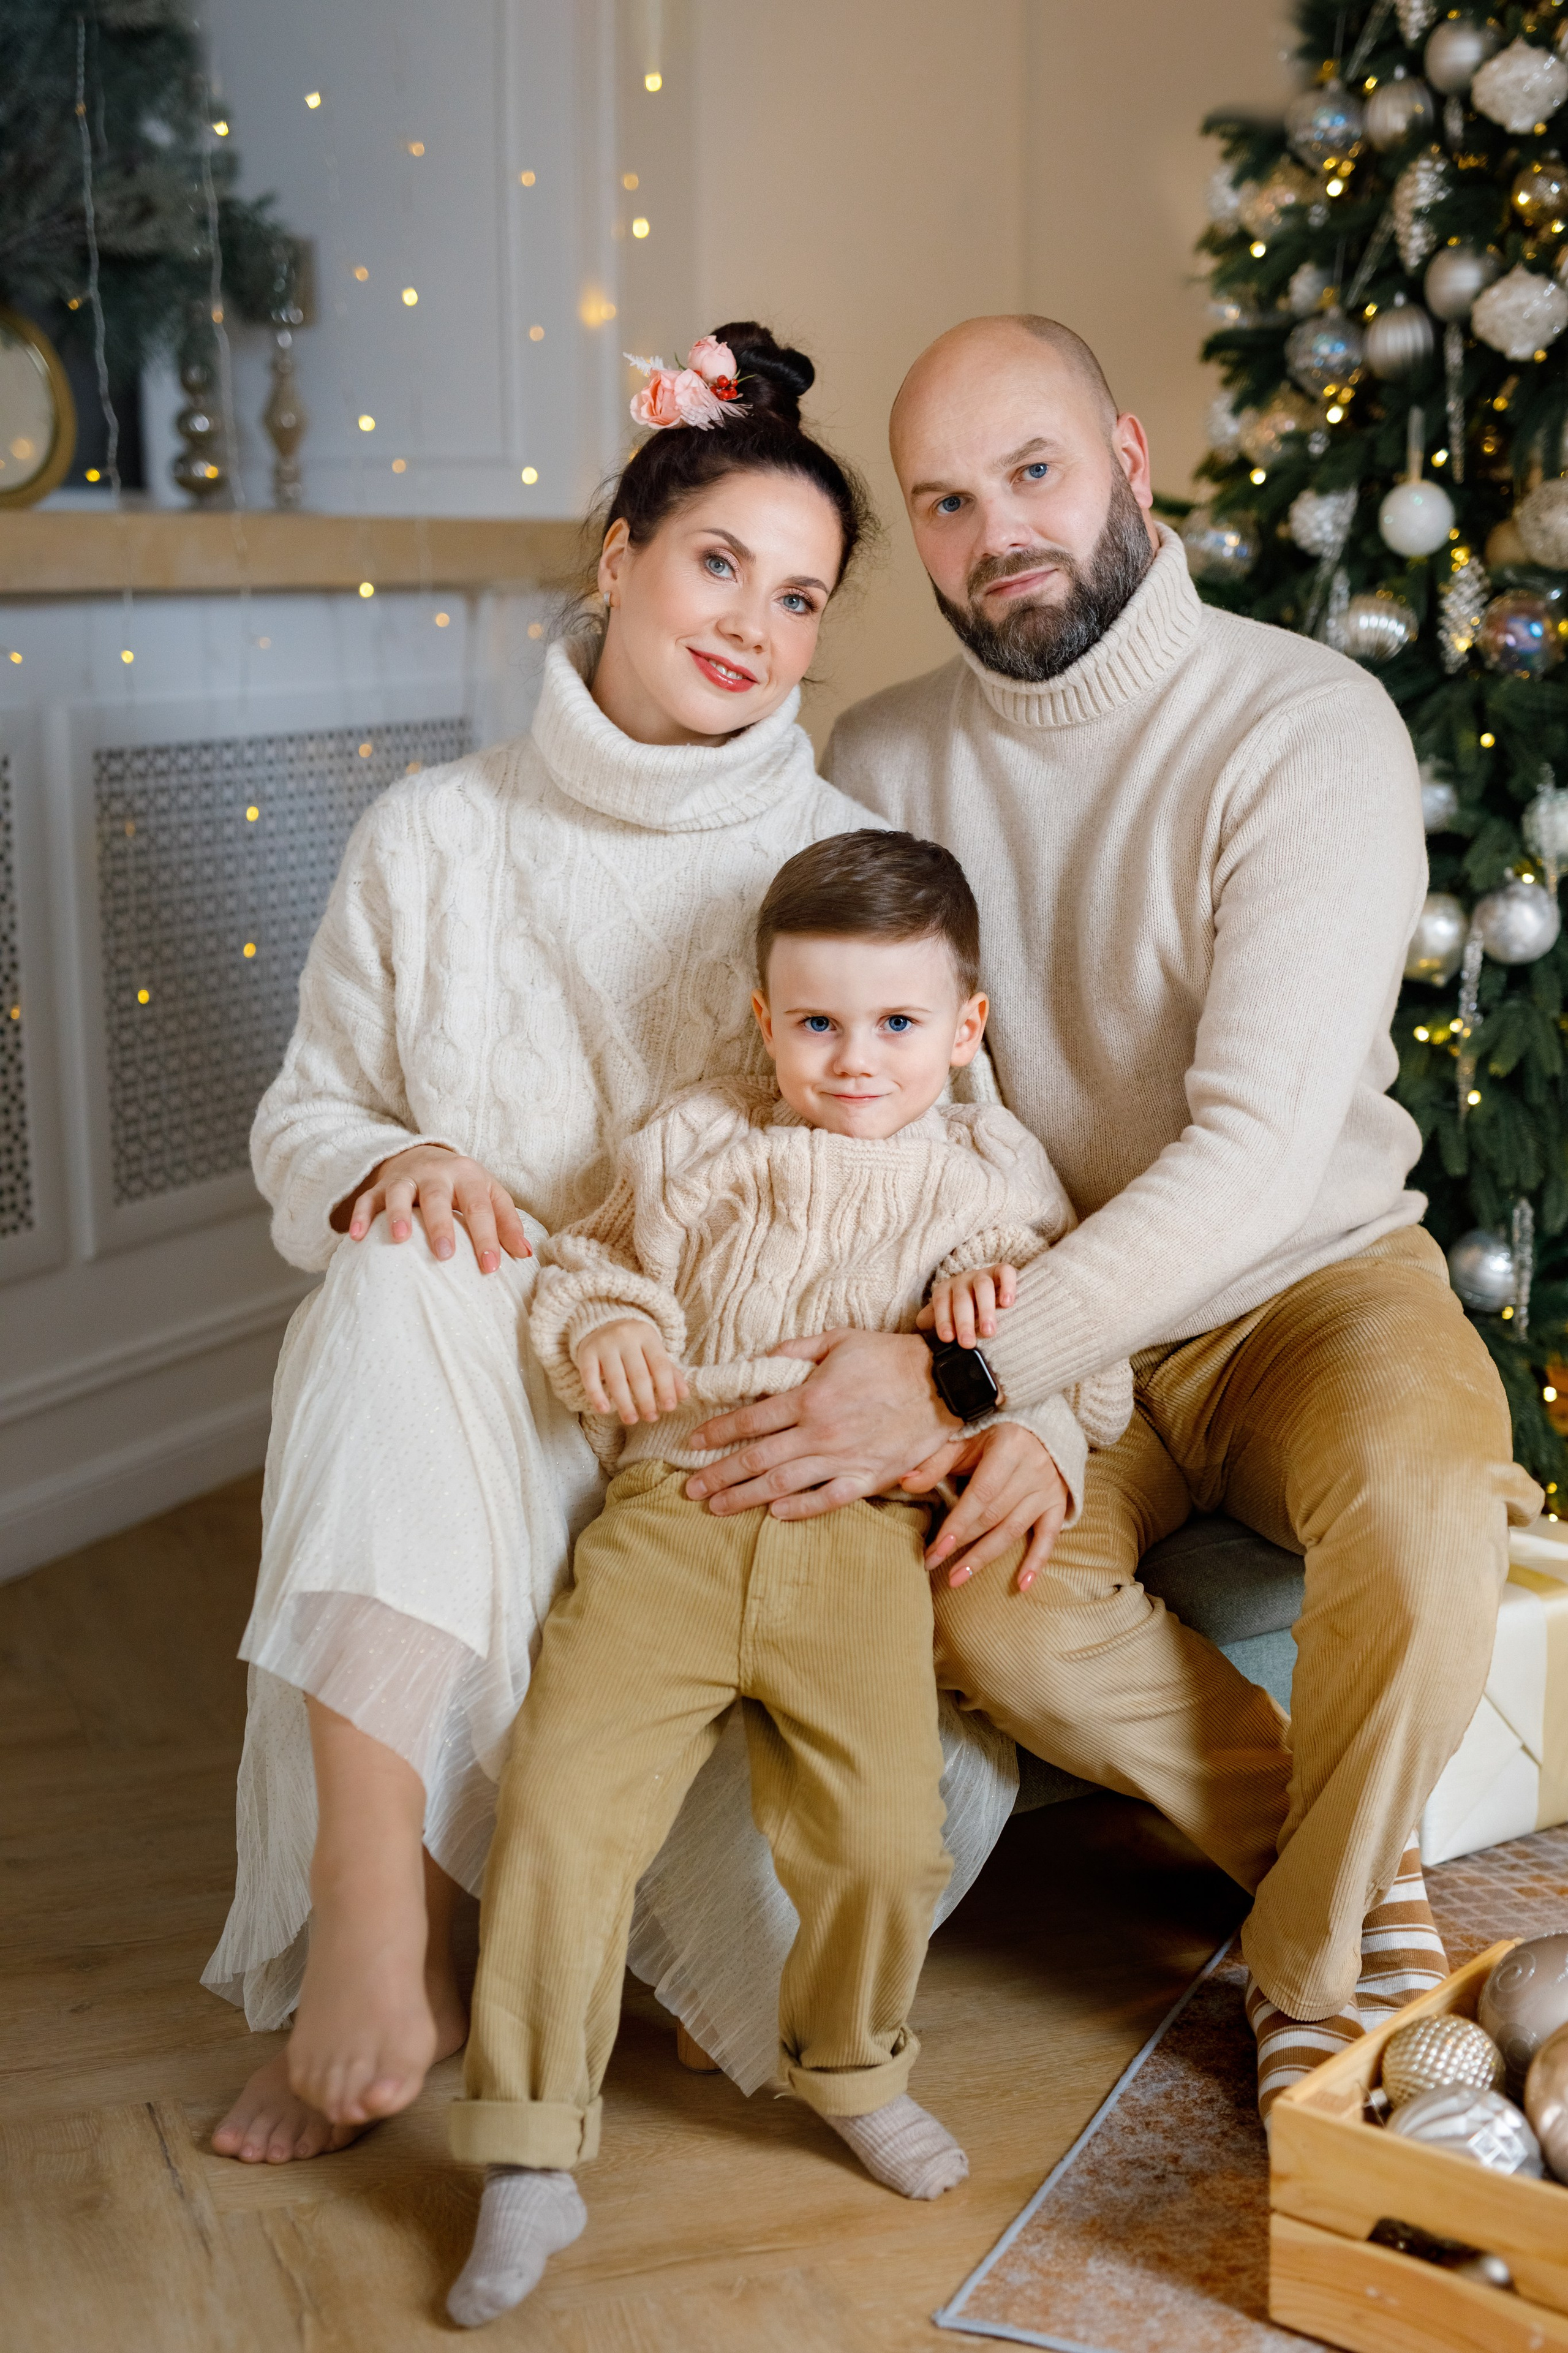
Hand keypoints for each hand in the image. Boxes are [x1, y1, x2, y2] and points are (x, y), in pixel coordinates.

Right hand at [334, 1145, 531, 1272]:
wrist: (425, 1156)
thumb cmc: (465, 1186)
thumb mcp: (490, 1196)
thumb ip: (507, 1223)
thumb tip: (525, 1255)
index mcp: (468, 1177)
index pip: (480, 1208)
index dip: (487, 1237)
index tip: (491, 1268)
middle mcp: (436, 1174)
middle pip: (438, 1197)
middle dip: (441, 1225)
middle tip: (445, 1255)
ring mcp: (406, 1179)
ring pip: (400, 1193)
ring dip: (398, 1214)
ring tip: (400, 1239)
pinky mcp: (380, 1187)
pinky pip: (367, 1200)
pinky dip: (361, 1216)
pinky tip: (357, 1237)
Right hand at [576, 1318, 688, 1424]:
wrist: (603, 1323)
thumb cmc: (634, 1345)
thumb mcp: (653, 1352)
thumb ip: (670, 1373)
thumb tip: (683, 1395)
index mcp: (647, 1335)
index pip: (659, 1365)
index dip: (666, 1388)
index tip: (669, 1408)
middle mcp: (625, 1337)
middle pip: (638, 1374)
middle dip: (646, 1400)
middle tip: (651, 1418)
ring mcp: (604, 1343)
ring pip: (616, 1379)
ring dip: (624, 1403)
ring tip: (631, 1419)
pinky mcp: (586, 1351)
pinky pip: (590, 1377)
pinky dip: (596, 1395)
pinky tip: (604, 1410)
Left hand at [684, 1328, 958, 1517]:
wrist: (943, 1384)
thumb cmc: (890, 1357)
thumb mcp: (840, 1340)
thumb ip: (797, 1351)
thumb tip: (763, 1360)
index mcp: (811, 1396)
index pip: (750, 1420)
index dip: (717, 1433)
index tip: (693, 1443)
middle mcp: (821, 1432)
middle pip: (757, 1458)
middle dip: (719, 1475)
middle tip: (690, 1489)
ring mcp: (843, 1458)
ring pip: (783, 1484)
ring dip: (745, 1497)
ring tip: (716, 1507)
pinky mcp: (868, 1477)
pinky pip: (827, 1499)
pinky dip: (799, 1509)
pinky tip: (774, 1514)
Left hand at [901, 1422, 1068, 1591]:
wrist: (1040, 1426)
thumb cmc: (993, 1433)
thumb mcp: (964, 1439)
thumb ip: (936, 1462)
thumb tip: (905, 1481)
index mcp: (1008, 1448)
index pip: (980, 1495)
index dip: (957, 1524)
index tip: (936, 1549)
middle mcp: (1032, 1469)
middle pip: (994, 1515)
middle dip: (963, 1544)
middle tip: (934, 1565)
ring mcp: (1047, 1488)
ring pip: (1014, 1530)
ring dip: (985, 1557)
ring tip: (959, 1578)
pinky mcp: (1058, 1502)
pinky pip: (1049, 1536)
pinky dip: (1037, 1561)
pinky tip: (1023, 1585)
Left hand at [920, 1262, 1017, 1348]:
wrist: (986, 1290)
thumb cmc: (963, 1310)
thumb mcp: (945, 1315)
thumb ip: (932, 1323)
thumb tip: (923, 1337)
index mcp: (945, 1290)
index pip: (941, 1303)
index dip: (943, 1320)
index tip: (947, 1339)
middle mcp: (962, 1281)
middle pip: (962, 1299)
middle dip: (964, 1322)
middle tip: (968, 1343)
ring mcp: (982, 1275)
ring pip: (983, 1287)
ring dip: (985, 1309)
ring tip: (989, 1332)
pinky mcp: (1001, 1271)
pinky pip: (1005, 1272)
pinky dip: (1007, 1286)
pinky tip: (1008, 1303)